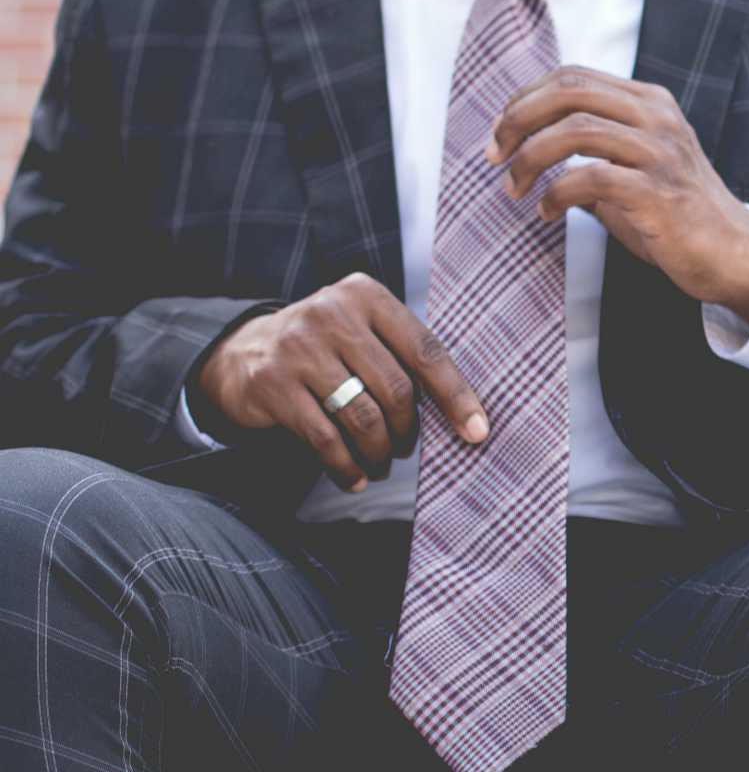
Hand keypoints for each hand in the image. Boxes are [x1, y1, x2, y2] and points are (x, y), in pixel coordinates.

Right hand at [193, 273, 490, 492]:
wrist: (244, 350)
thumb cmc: (329, 347)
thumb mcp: (364, 331)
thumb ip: (404, 355)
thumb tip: (464, 414)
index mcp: (367, 295)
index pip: (426, 351)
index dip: (456, 396)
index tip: (477, 432)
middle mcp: (332, 314)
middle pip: (395, 389)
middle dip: (408, 431)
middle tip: (405, 449)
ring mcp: (298, 348)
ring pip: (361, 417)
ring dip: (379, 453)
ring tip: (382, 464)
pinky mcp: (273, 383)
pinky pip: (323, 439)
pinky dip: (344, 466)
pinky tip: (353, 478)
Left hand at [485, 65, 748, 321]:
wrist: (733, 253)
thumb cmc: (675, 214)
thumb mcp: (635, 165)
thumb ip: (594, 146)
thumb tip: (526, 143)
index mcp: (650, 102)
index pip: (573, 76)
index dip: (525, 98)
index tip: (501, 133)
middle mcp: (657, 118)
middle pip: (569, 91)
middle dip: (518, 119)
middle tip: (494, 155)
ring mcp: (661, 152)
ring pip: (575, 130)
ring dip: (530, 160)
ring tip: (515, 188)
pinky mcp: (658, 192)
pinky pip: (590, 178)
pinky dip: (556, 194)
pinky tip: (547, 212)